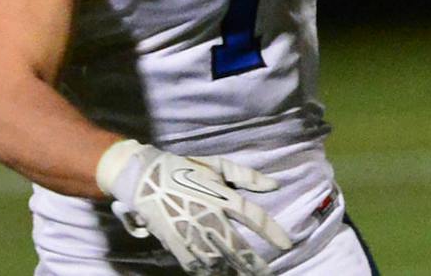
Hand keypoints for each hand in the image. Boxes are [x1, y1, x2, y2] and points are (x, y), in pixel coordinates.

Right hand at [96, 139, 292, 275]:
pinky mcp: (173, 242)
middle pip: (235, 246)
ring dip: (232, 271)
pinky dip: (207, 272)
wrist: (144, 177)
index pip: (253, 217)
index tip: (286, 245)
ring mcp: (189, 232)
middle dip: (253, 264)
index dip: (271, 232)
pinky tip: (217, 275)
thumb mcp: (218, 165)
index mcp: (221, 195)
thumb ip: (248, 176)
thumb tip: (275, 185)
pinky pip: (193, 264)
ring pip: (216, 260)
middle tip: (267, 274)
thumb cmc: (184, 168)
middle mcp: (207, 216)